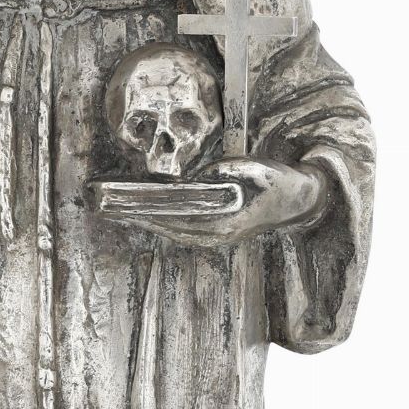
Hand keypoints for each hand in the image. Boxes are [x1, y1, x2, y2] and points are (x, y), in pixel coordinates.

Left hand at [123, 157, 328, 246]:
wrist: (298, 200)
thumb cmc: (276, 182)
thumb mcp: (256, 170)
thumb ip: (230, 172)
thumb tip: (204, 176)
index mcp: (226, 222)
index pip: (178, 216)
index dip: (151, 207)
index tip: (127, 201)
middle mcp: (217, 235)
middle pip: (169, 225)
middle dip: (139, 215)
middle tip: (109, 205)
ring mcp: (214, 237)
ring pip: (171, 229)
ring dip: (145, 219)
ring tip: (118, 208)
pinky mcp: (212, 234)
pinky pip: (179, 229)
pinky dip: (160, 220)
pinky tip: (144, 212)